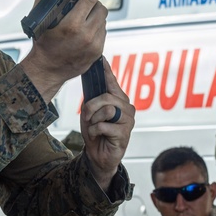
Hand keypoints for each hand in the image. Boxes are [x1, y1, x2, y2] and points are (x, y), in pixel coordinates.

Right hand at [20, 0, 109, 100]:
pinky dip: (97, 29)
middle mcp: (86, 35)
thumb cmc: (43, 45)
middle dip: (94, 4)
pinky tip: (85, 32)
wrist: (48, 70)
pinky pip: (103, 33)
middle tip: (84, 6)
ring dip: (96, 17)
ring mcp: (94, 45)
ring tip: (82, 20)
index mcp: (72, 25)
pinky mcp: (98, 52)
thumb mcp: (41, 20)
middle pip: (101, 8)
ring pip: (103, 21)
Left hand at [81, 58, 133, 190]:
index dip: (106, 71)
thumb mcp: (91, 113)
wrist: (98, 156)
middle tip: (87, 118)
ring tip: (94, 128)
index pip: (112, 82)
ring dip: (93, 120)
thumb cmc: (96, 133)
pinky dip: (95, 131)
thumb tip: (91, 86)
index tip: (101, 59)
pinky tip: (97, 136)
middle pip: (106, 97)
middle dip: (91, 107)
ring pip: (107, 110)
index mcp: (119, 100)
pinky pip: (104, 125)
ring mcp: (128, 120)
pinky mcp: (124, 133)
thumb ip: (93, 100)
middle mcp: (127, 108)